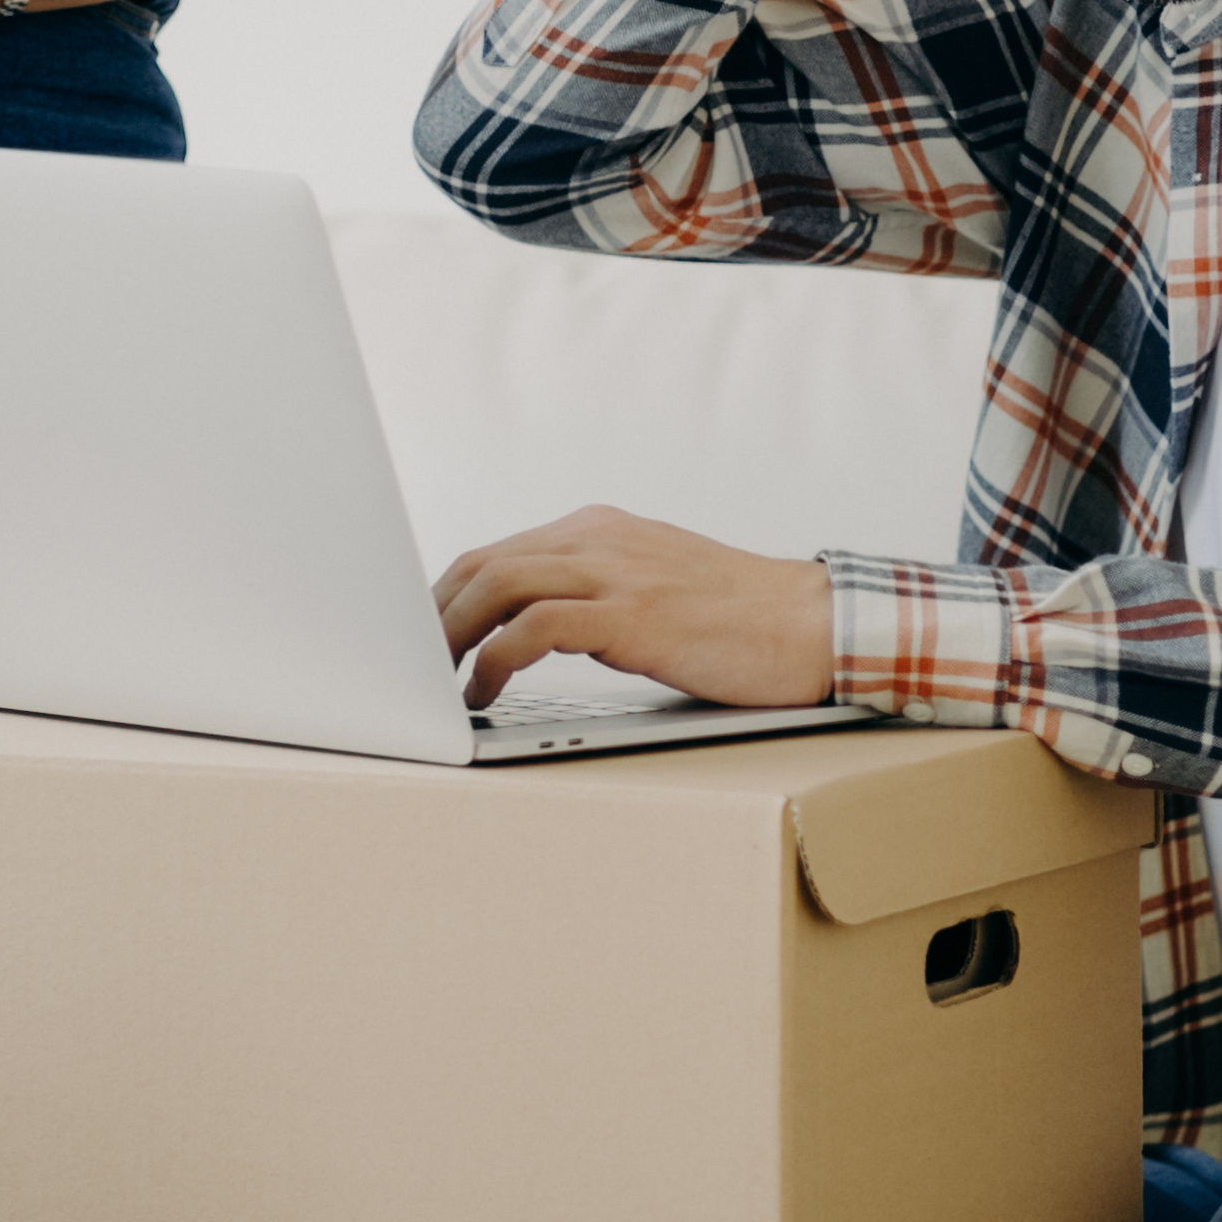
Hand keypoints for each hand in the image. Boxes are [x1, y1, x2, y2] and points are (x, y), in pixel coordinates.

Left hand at [435, 506, 838, 709]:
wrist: (813, 624)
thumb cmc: (738, 620)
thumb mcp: (652, 591)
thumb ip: (594, 599)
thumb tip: (530, 632)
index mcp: (600, 530)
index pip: (497, 553)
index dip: (446, 596)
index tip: (421, 638)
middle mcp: (600, 539)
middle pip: (482, 564)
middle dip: (432, 615)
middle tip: (408, 665)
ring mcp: (616, 572)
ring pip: (498, 584)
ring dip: (450, 634)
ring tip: (432, 678)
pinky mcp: (633, 615)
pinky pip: (536, 627)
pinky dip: (496, 659)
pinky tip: (484, 690)